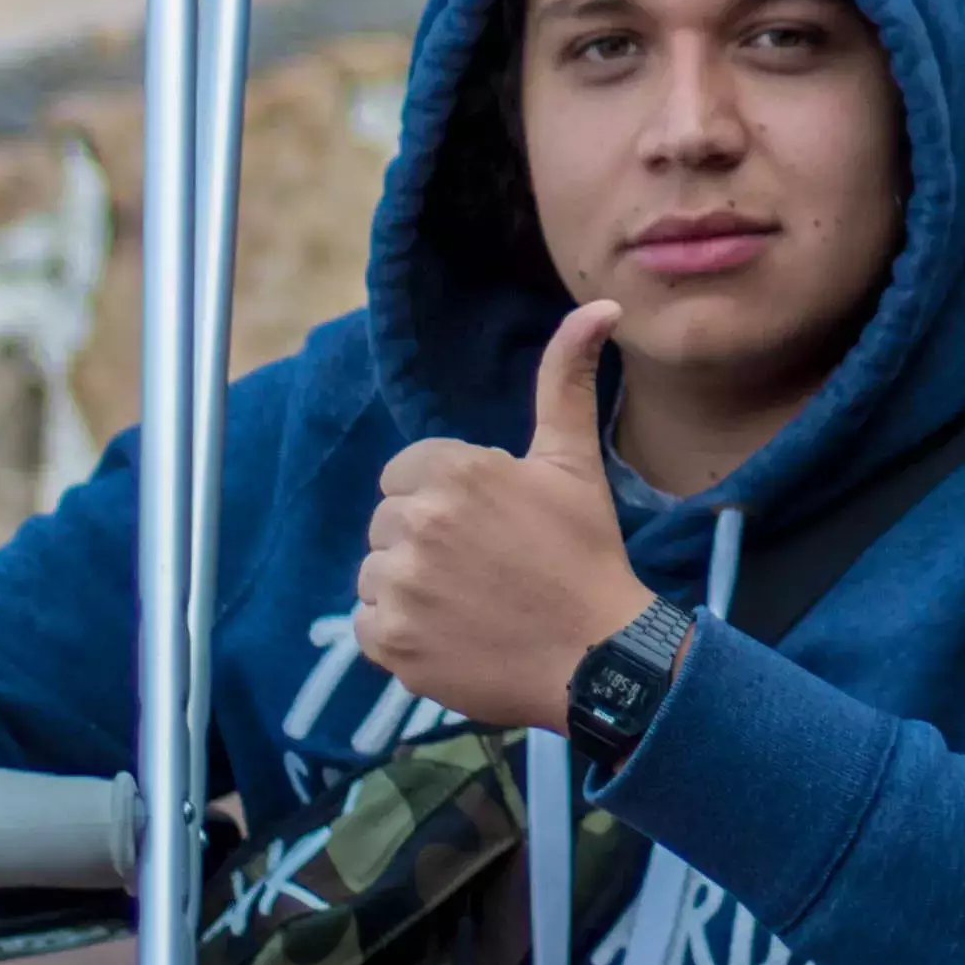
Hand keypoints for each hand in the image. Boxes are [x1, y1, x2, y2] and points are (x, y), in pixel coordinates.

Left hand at [352, 302, 658, 732]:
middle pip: (388, 523)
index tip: (485, 528)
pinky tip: (445, 635)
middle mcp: (419, 523)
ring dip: (408, 587)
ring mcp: (401, 586)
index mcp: (455, 472)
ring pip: (374, 573)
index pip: (404, 475)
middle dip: (424, 541)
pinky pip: (365, 626)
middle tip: (481, 568)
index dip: (442, 500)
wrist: (598, 658)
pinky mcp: (390, 640)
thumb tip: (599, 306)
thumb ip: (566, 380)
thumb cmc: (586, 554)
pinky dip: (396, 634)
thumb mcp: (572, 461)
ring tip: (465, 603)